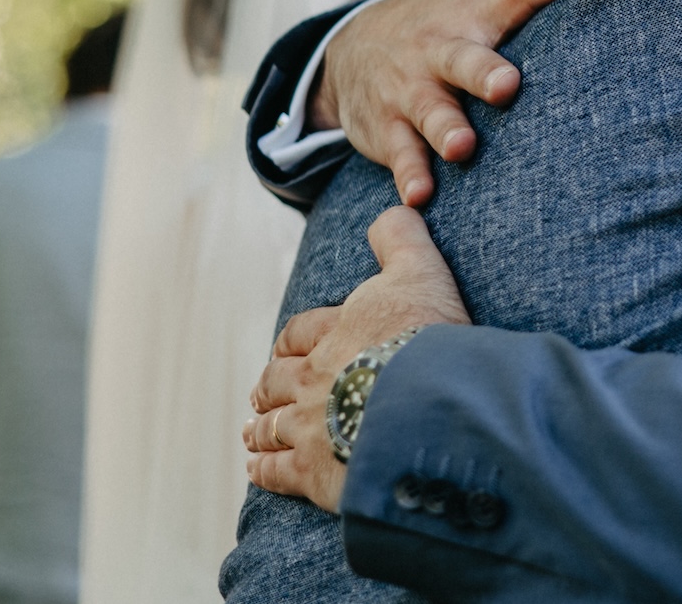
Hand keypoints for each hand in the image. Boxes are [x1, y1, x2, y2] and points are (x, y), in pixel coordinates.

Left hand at [243, 207, 470, 509]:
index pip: (301, 333)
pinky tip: (259, 469)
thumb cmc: (425, 335)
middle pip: (277, 381)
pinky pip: (276, 472)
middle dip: (269, 386)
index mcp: (334, 332)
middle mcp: (311, 378)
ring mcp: (308, 427)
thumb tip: (392, 207)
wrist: (427, 403)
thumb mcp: (421, 270)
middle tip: (262, 392)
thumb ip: (402, 238)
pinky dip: (264, 470)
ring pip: (270, 427)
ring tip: (254, 432)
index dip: (293, 341)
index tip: (286, 349)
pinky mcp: (315, 473)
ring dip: (260, 428)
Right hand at [313, 0, 593, 204]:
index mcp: (476, 13)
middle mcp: (441, 48)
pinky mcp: (388, 128)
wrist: (354, 46)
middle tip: (507, 86)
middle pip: (464, 59)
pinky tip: (419, 198)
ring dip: (445, 129)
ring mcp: (411, 89)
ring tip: (462, 148)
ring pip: (430, 111)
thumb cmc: (450, 22)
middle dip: (484, 72)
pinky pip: (399, 154)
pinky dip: (409, 176)